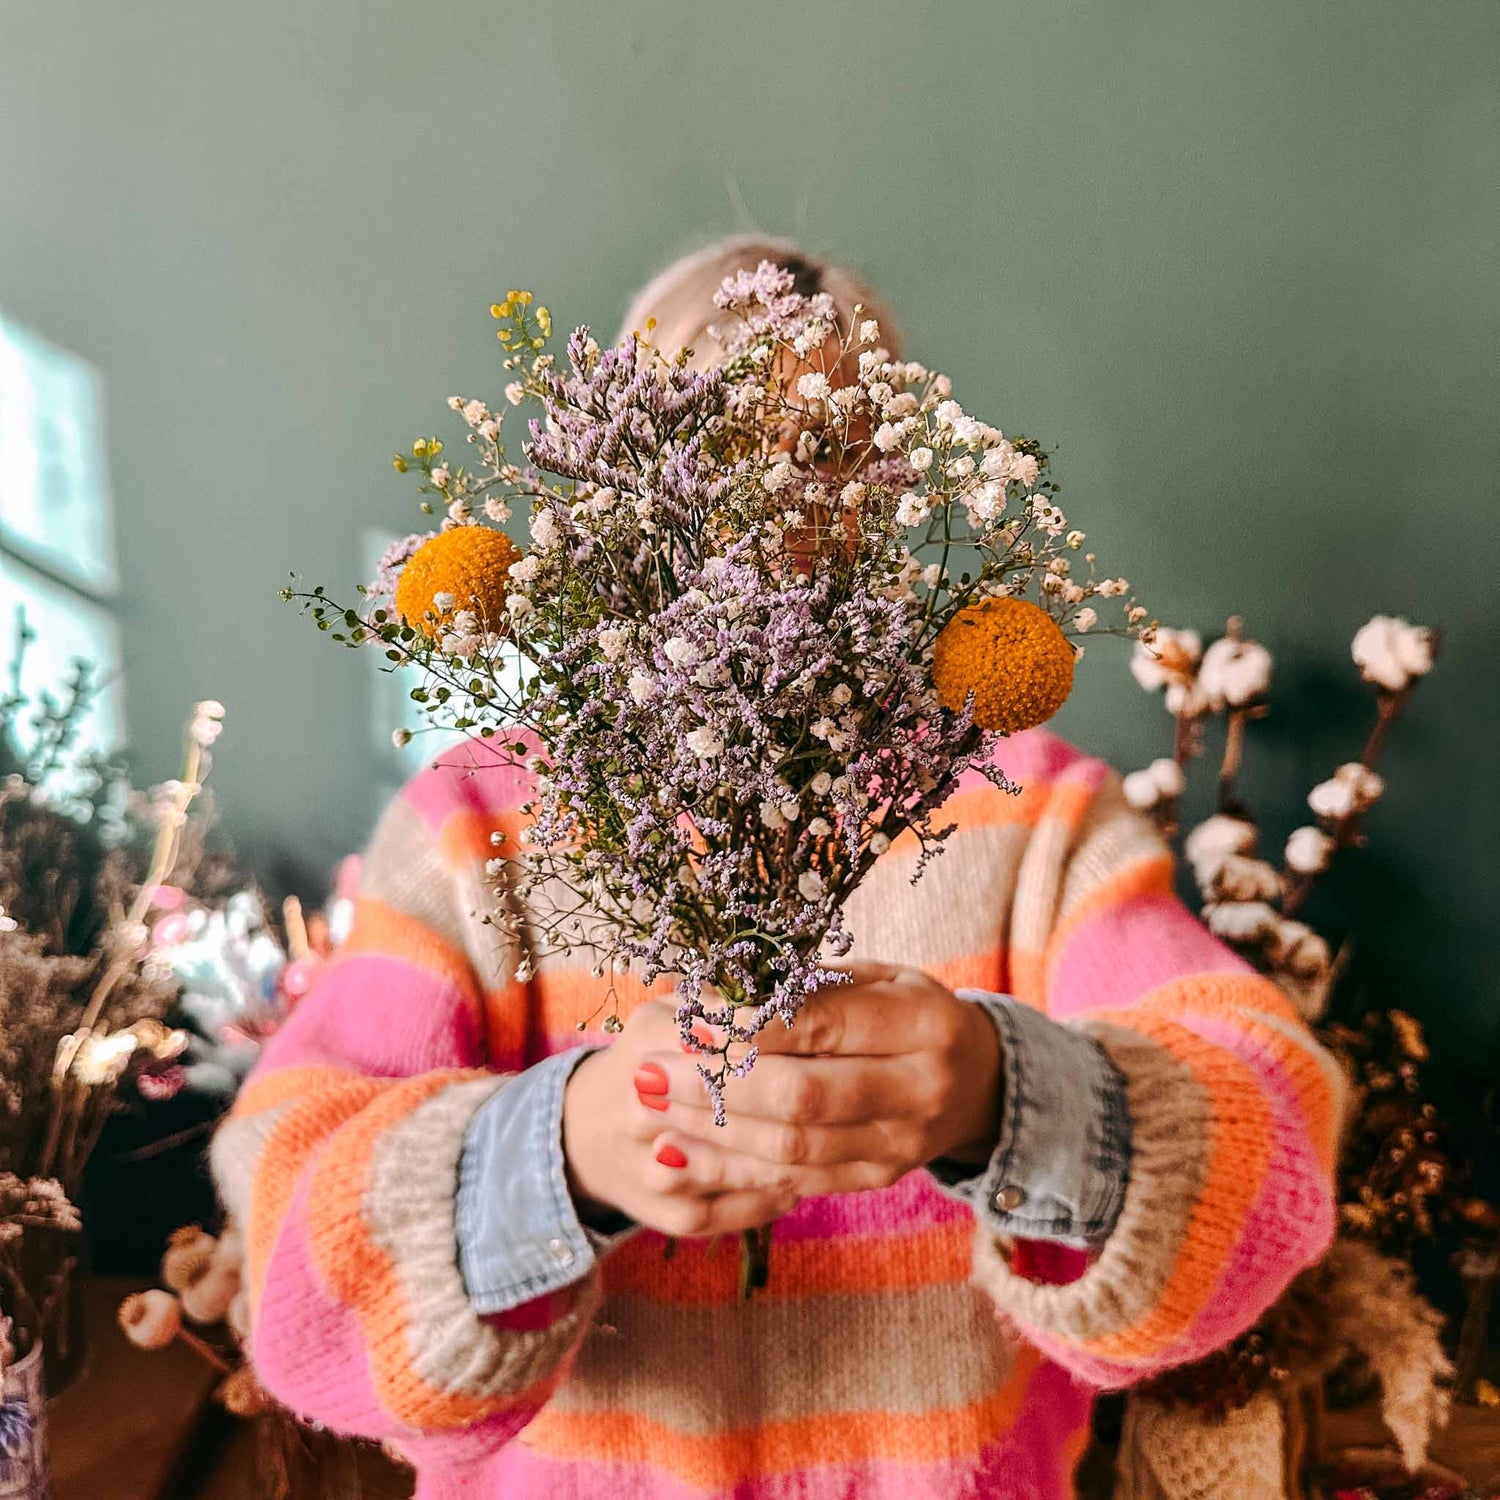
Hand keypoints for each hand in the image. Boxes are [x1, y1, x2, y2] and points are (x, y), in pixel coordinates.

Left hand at [561, 962, 1001, 1237]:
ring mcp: (900, 1145)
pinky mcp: (878, 1179)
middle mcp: (921, 1091)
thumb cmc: (911, 1013)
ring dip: (713, 1131)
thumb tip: (723, 991)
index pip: (825, 1027)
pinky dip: (734, 1166)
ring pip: (793, 1149)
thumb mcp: (882, 978)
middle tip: (652, 1070)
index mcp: (923, 1025)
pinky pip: (797, 1181)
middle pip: (805, 1098)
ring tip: (653, 1105)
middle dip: (719, 1087)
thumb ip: (814, 986)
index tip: (691, 1021)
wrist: (979, 1083)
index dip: (752, 1028)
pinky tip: (683, 1147)